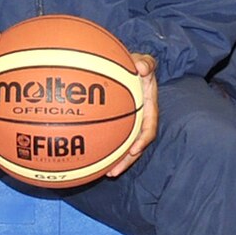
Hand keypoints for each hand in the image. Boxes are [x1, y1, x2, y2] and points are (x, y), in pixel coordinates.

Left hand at [104, 53, 158, 177]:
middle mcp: (139, 121)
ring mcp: (127, 124)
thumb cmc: (136, 64)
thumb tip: (142, 67)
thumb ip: (146, 62)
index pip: (149, 129)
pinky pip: (109, 138)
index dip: (142, 142)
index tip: (134, 151)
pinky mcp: (114, 124)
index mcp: (148, 109)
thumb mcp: (144, 61)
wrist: (127, 66)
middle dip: (124, 161)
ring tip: (100, 174)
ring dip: (113, 161)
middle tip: (111, 173)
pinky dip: (101, 147)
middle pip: (134, 147)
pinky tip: (86, 155)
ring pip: (121, 147)